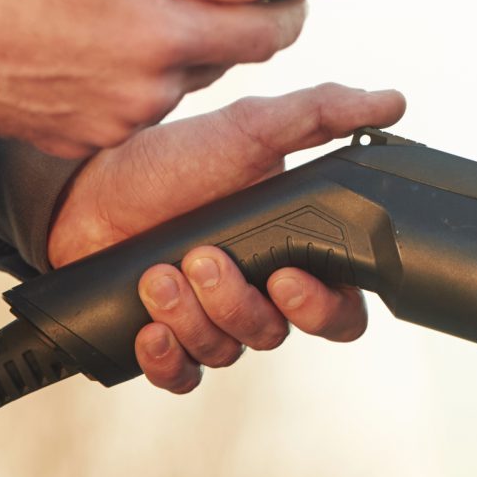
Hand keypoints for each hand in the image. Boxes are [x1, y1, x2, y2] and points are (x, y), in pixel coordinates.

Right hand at [0, 0, 304, 156]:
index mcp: (160, 36)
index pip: (265, 36)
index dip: (285, 10)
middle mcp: (145, 93)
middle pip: (217, 58)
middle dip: (205, 21)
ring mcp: (110, 125)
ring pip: (169, 84)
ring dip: (157, 50)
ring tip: (97, 8)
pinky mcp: (76, 141)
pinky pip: (124, 107)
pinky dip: (116, 78)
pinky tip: (75, 45)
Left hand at [46, 83, 408, 392]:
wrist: (85, 189)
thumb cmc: (172, 159)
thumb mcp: (249, 128)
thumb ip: (321, 114)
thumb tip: (391, 101)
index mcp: (291, 253)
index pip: (339, 309)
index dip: (321, 306)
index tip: (286, 275)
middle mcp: (258, 295)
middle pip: (276, 333)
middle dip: (238, 301)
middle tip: (204, 260)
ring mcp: (211, 322)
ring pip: (226, 351)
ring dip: (193, 316)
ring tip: (159, 273)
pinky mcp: (166, 341)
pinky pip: (183, 376)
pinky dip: (168, 359)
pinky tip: (150, 329)